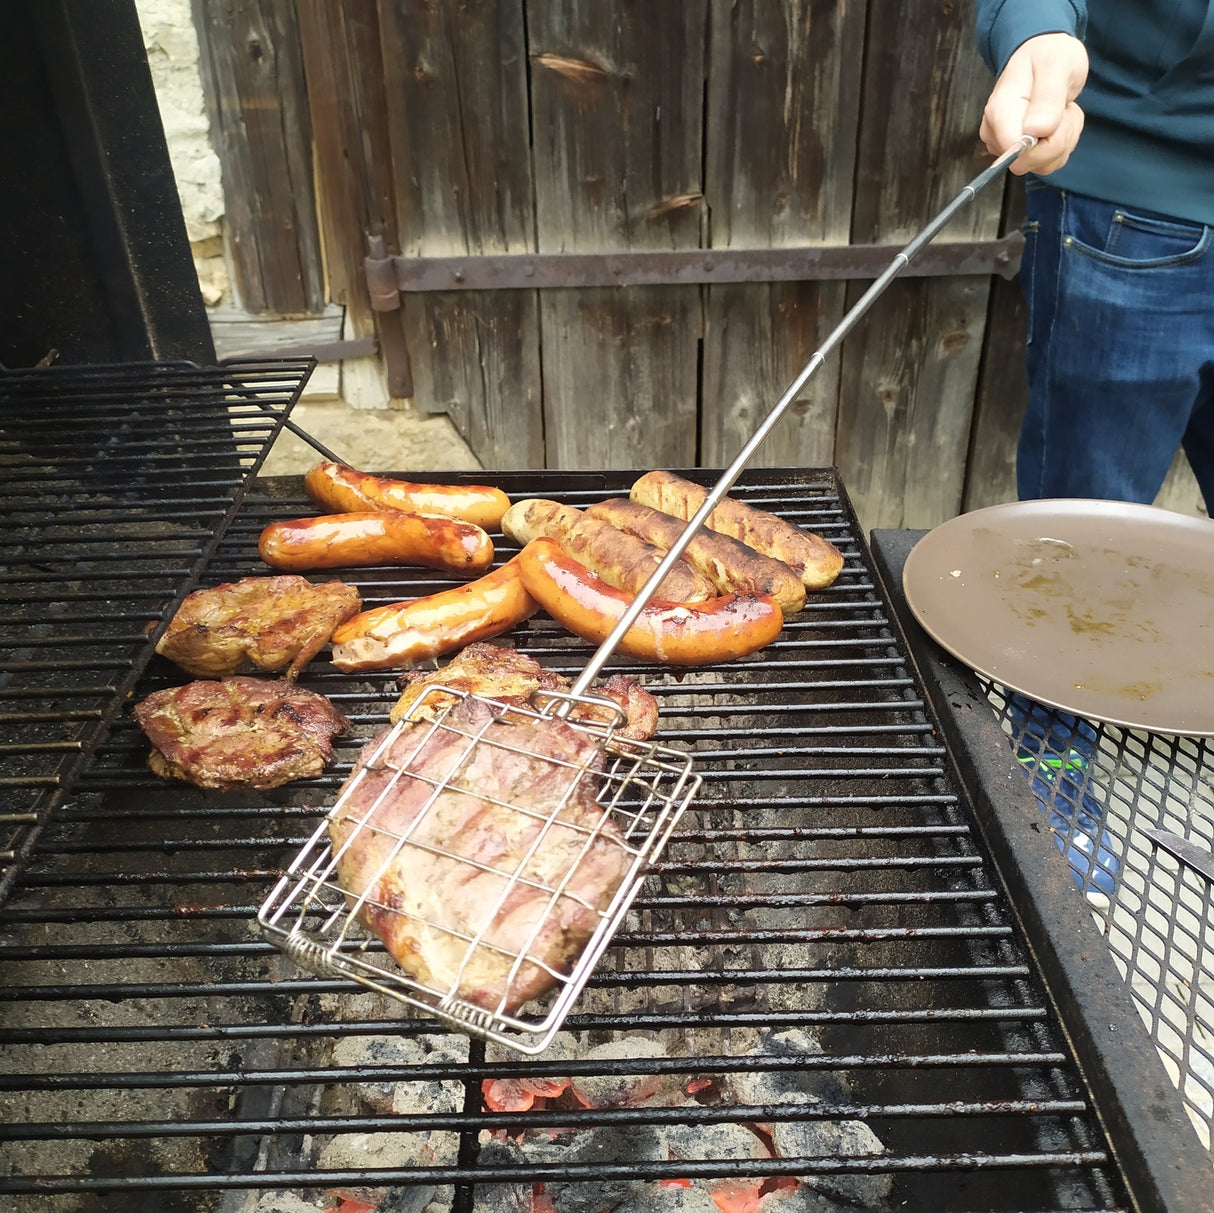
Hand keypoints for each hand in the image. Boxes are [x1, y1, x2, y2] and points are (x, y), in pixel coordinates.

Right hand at [980, 33, 1088, 174]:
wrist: (1043, 54)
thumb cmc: (1048, 55)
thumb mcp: (1056, 65)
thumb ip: (1047, 98)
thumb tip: (1034, 132)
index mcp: (1000, 113)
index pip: (1016, 153)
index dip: (1045, 144)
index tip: (1059, 117)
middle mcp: (996, 134)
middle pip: (1030, 162)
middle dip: (1059, 138)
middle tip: (1063, 108)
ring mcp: (1005, 145)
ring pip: (1043, 164)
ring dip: (1064, 138)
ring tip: (1061, 109)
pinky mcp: (1018, 152)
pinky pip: (1047, 162)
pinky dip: (1062, 142)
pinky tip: (1058, 119)